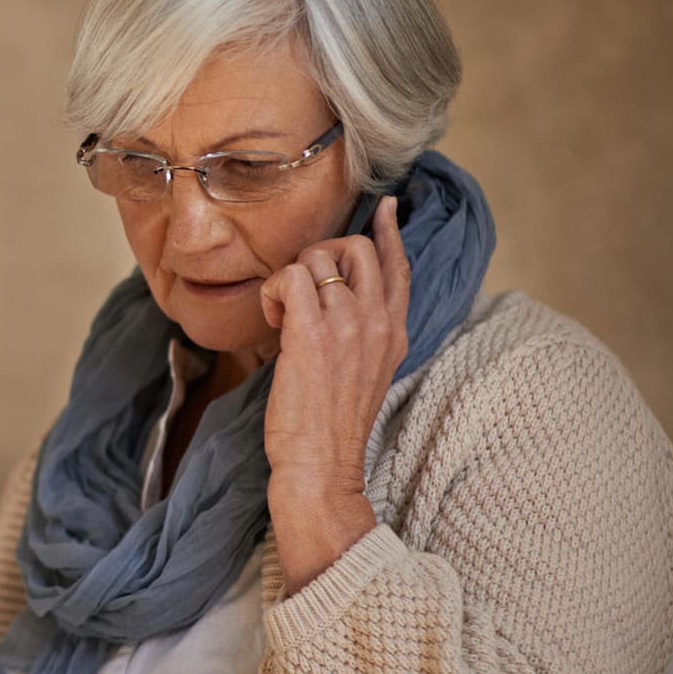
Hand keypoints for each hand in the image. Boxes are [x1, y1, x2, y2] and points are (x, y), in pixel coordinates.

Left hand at [258, 195, 409, 500]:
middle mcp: (377, 322)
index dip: (391, 232)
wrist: (321, 466)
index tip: (387, 207)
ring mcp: (349, 324)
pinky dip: (272, 291)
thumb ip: (361, 336)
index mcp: (393, 332)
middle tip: (299, 291)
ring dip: (291, 276)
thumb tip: (333, 304)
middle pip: (358, 246)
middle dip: (321, 255)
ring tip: (282, 315)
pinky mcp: (313, 332)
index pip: (400, 266)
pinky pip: (291, 275)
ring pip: (320, 254)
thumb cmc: (329, 426)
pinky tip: (272, 321)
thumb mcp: (363, 374)